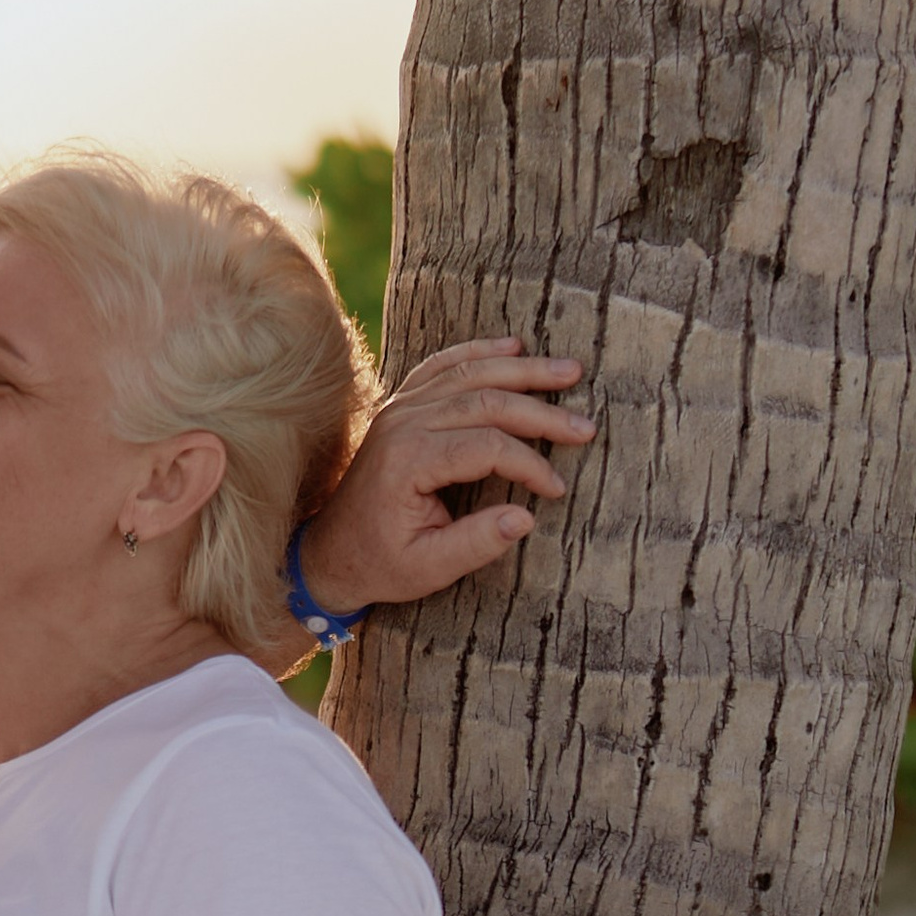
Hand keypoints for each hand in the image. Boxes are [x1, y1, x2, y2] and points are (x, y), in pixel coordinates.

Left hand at [296, 339, 594, 617]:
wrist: (330, 551)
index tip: (557, 489)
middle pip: (486, 401)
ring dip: (523, 370)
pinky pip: (442, 365)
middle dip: (542, 412)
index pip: (487, 446)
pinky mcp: (400, 405)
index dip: (530, 464)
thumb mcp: (428, 568)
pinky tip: (514, 347)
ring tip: (569, 372)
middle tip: (585, 425)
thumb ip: (476, 543)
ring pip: (469, 374)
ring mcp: (399, 408)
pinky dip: (479, 352)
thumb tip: (526, 518)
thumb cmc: (380, 563)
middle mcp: (402, 423)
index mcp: (408, 461)